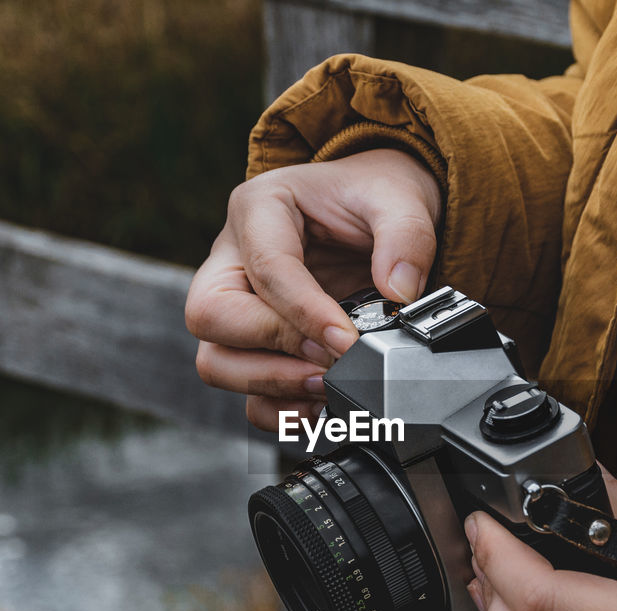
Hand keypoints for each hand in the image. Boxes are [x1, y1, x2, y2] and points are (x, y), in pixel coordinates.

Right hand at [185, 149, 442, 430]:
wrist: (378, 211)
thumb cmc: (375, 196)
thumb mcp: (400, 197)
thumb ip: (406, 237)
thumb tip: (399, 293)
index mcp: (259, 208)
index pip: (266, 268)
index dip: (304, 312)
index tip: (348, 340)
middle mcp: (233, 258)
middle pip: (211, 315)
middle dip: (271, 348)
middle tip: (331, 362)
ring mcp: (238, 306)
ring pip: (216, 360)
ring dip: (270, 384)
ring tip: (328, 386)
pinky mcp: (255, 345)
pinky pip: (244, 390)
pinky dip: (277, 408)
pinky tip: (321, 406)